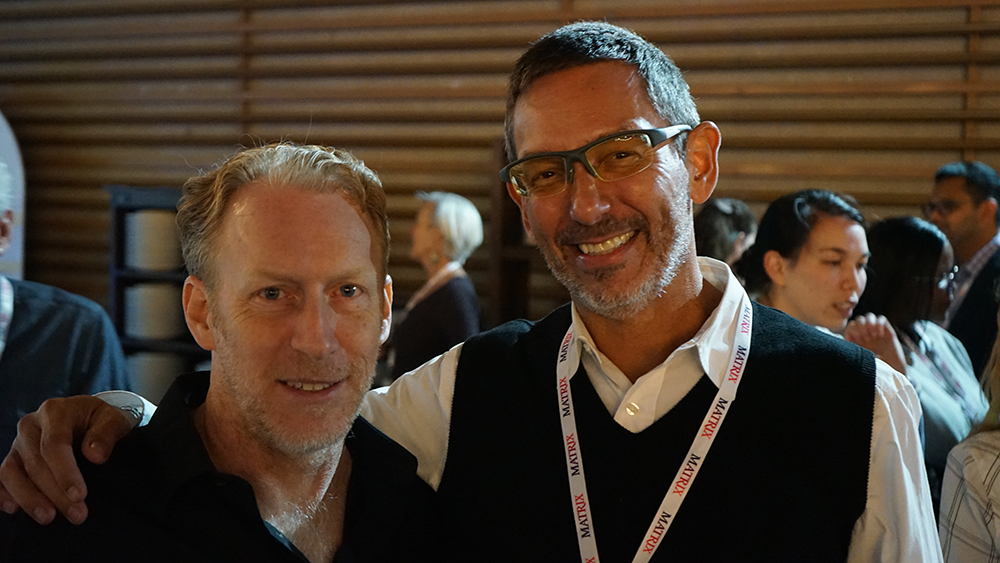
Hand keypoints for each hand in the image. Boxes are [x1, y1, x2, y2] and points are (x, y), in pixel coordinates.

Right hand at [0, 396, 134, 524]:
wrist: (91, 418)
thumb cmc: (103, 420)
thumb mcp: (114, 420)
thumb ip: (107, 434)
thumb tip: (95, 456)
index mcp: (55, 411)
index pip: (54, 444)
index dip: (65, 473)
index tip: (80, 495)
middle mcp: (31, 425)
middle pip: (35, 462)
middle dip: (55, 492)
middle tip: (77, 515)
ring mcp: (18, 442)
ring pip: (11, 471)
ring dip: (29, 498)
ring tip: (48, 517)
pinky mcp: (13, 458)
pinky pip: (1, 477)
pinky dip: (2, 493)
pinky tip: (13, 509)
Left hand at [843, 313, 906, 374]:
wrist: (893, 370)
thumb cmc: (876, 368)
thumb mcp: (861, 360)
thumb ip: (854, 352)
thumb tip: (844, 346)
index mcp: (858, 339)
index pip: (851, 326)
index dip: (850, 331)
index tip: (853, 341)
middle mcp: (867, 334)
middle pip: (859, 320)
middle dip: (860, 328)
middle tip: (865, 339)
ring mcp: (877, 331)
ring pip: (869, 316)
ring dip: (869, 323)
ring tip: (872, 335)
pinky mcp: (887, 331)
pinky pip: (882, 318)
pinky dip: (879, 323)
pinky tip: (880, 334)